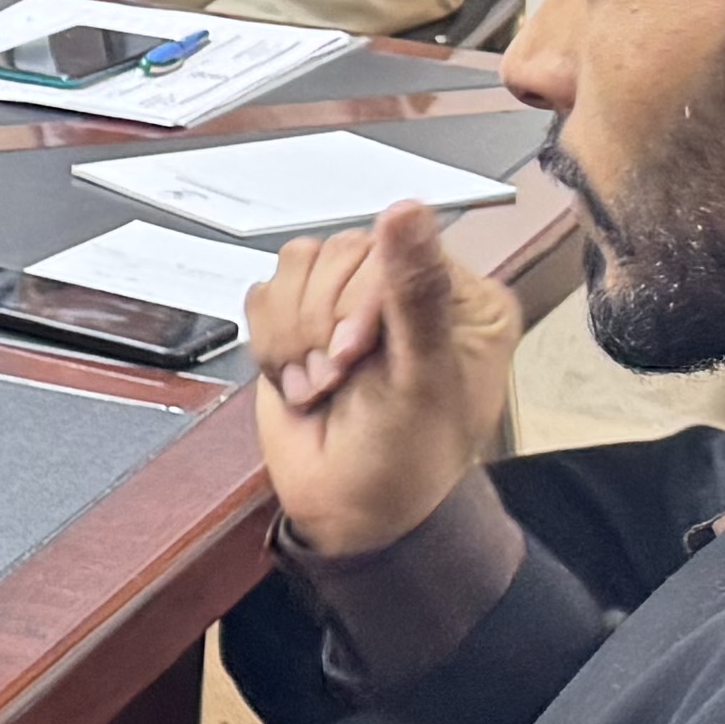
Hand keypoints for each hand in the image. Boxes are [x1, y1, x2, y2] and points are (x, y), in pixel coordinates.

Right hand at [247, 201, 516, 561]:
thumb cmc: (407, 460)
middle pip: (337, 251)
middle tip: (338, 378)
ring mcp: (349, 304)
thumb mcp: (421, 379)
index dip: (360, 297)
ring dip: (294, 335)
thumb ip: (414, 292)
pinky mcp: (302, 322)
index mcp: (460, 297)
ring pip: (295, 266)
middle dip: (323, 323)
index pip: (395, 245)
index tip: (356, 353)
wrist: (349, 514)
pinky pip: (264, 294)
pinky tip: (299, 381)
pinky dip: (272, 344)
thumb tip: (408, 209)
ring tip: (320, 384)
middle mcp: (405, 291)